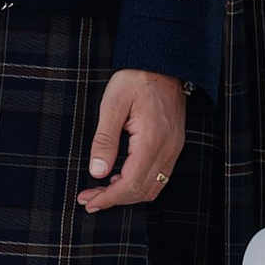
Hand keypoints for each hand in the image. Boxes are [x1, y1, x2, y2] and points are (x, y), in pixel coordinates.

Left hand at [80, 67, 185, 209]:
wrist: (163, 63)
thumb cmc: (135, 79)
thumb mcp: (112, 105)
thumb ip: (104, 140)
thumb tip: (97, 172)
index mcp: (151, 140)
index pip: (131, 183)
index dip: (109, 198)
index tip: (89, 202)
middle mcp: (168, 149)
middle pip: (142, 191)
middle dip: (114, 199)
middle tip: (89, 198)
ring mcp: (174, 148)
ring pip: (153, 187)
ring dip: (128, 194)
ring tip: (102, 191)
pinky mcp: (175, 145)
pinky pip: (160, 176)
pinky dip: (141, 184)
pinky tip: (121, 177)